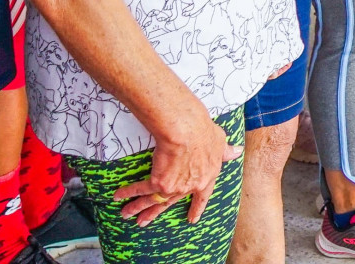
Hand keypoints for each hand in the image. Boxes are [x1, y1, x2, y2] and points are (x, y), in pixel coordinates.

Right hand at [111, 102, 239, 226]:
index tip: (192, 219)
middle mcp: (190, 186)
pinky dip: (128, 193)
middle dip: (155, 213)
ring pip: (153, 200)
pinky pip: (141, 189)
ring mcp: (174, 187)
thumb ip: (226, 150)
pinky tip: (118, 196)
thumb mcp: (220, 141)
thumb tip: (236, 152)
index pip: (202, 197)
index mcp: (207, 177)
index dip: (197, 208)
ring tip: (126, 215)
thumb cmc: (205, 132)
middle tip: (144, 222)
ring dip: (137, 208)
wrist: (188, 131)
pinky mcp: (159, 182)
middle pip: (170, 203)